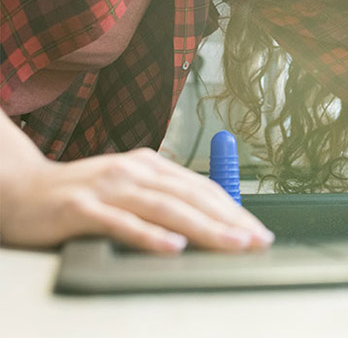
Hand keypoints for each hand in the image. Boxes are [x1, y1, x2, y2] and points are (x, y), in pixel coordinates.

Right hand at [0, 147, 273, 253]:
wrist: (21, 189)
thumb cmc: (81, 194)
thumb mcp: (128, 188)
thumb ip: (162, 199)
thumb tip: (207, 221)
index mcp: (150, 165)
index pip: (203, 188)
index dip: (234, 210)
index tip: (257, 231)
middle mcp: (135, 170)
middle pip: (192, 196)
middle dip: (230, 221)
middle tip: (257, 241)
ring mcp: (109, 187)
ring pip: (166, 208)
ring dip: (204, 227)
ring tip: (231, 244)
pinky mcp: (82, 208)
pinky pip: (122, 223)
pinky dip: (150, 236)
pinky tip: (173, 248)